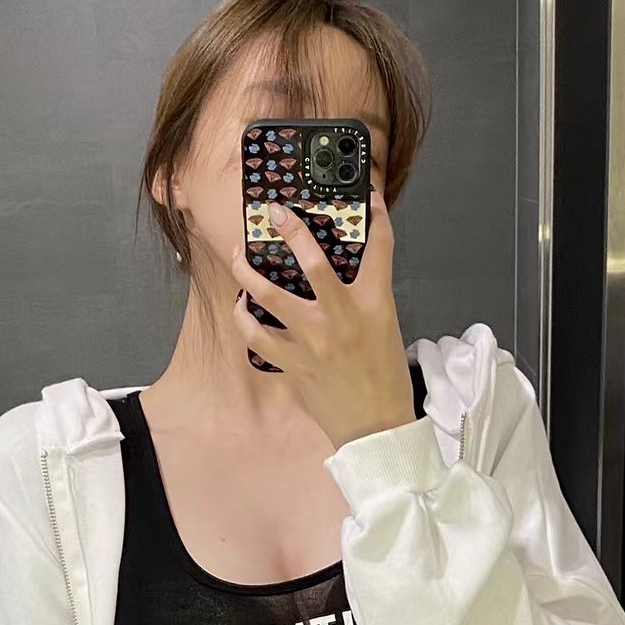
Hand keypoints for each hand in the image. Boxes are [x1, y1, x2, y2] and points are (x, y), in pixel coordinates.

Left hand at [230, 188, 414, 449]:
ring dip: (249, 274)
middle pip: (312, 263)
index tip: (366, 195)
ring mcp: (313, 342)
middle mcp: (342, 319)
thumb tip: (336, 271)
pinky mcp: (294, 364)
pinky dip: (246, 320)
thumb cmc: (384, 378)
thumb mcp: (385, 328)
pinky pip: (257, 337)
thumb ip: (365, 296)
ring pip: (271, 297)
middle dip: (291, 231)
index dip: (376, 215)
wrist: (376, 429)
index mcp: (375, 305)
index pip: (379, 248)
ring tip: (239, 258)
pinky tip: (242, 307)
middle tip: (274, 212)